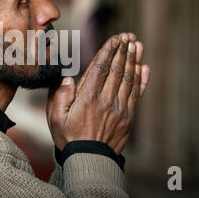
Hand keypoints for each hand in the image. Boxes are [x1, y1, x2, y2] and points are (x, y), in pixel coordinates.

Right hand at [46, 33, 149, 153]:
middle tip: (128, 36)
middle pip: (118, 70)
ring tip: (137, 45)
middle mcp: (106, 101)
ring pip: (129, 80)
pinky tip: (143, 68)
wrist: (88, 161)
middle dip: (123, 50)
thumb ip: (59, 95)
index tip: (115, 38)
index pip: (101, 68)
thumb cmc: (68, 137)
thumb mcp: (55, 117)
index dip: (109, 51)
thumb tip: (68, 76)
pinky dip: (141, 80)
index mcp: (87, 98)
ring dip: (134, 60)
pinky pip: (137, 94)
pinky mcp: (128, 118)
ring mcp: (120, 110)